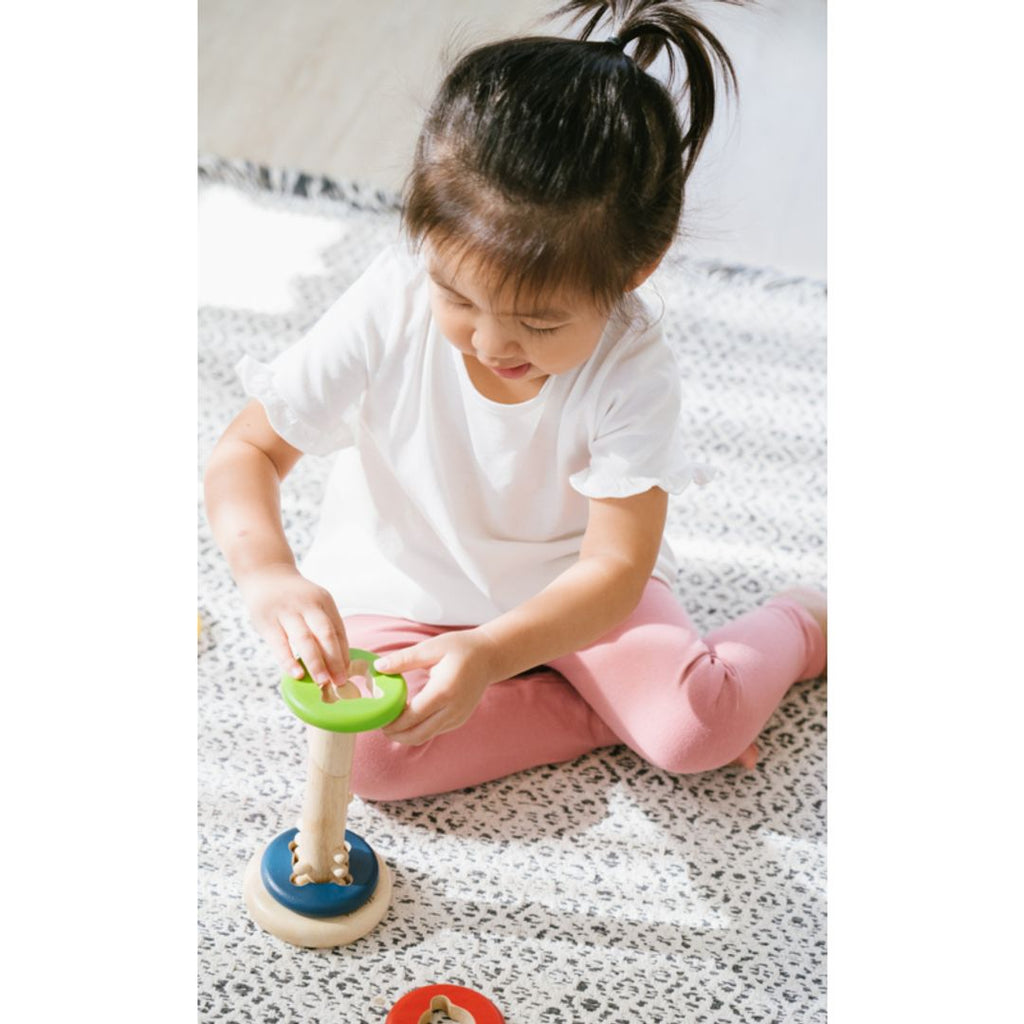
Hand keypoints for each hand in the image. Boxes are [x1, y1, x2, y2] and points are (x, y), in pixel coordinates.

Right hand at [236, 563, 348, 690]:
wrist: (265, 574)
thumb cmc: (295, 597)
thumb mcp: (314, 603)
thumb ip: (323, 627)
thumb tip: (337, 662)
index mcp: (324, 601)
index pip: (338, 631)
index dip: (344, 654)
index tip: (348, 674)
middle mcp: (307, 604)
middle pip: (325, 635)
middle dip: (335, 660)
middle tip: (341, 682)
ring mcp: (286, 611)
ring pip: (304, 640)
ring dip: (316, 663)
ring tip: (323, 682)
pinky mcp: (267, 621)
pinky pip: (280, 644)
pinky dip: (289, 661)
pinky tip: (297, 674)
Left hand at [375, 628, 500, 745]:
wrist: (490, 656)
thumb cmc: (461, 648)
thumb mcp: (432, 647)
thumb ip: (404, 659)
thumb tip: (379, 667)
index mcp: (444, 691)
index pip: (412, 716)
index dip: (392, 721)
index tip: (377, 715)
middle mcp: (453, 709)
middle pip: (417, 734)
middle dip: (395, 734)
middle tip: (379, 723)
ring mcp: (458, 717)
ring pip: (425, 736)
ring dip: (405, 734)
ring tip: (390, 722)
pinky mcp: (459, 720)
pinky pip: (434, 731)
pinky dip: (418, 729)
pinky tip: (407, 718)